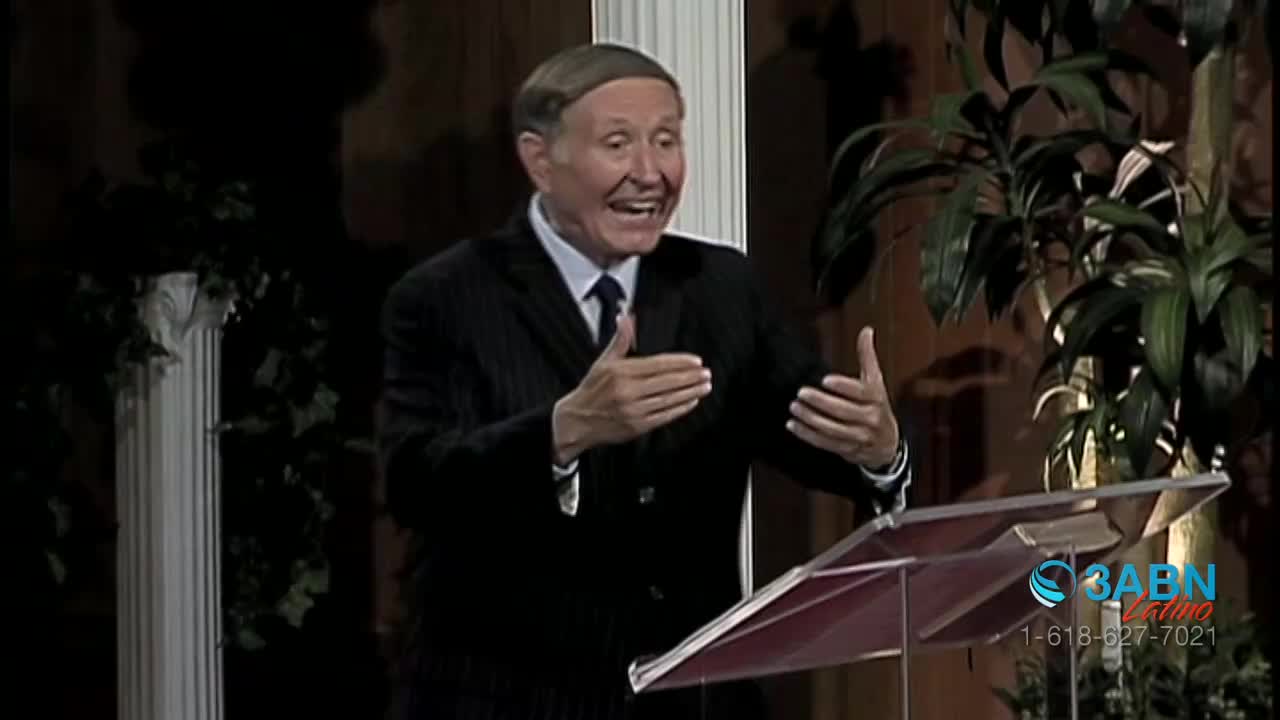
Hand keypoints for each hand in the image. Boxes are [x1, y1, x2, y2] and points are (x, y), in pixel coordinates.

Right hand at [552, 313, 711, 463]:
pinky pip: (664, 416)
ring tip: (705, 386)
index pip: (658, 364)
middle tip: (707, 373)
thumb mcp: (603, 361)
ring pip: (669, 399)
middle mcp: (628, 391)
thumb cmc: (592, 390)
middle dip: (691, 377)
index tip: (696, 361)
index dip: (680, 362)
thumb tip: (626, 318)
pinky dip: (680, 409)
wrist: (577, 420)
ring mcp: (633, 410)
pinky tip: (691, 402)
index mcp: (621, 372)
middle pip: (667, 382)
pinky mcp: (637, 427)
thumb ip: (620, 340)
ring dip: (690, 392)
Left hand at [786, 326, 899, 468]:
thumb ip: (867, 356)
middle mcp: (870, 418)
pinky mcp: (847, 449)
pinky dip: (807, 435)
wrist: (888, 444)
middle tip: (801, 393)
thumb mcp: (876, 381)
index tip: (825, 380)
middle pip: (844, 412)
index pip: (861, 393)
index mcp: (876, 398)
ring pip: (833, 429)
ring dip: (811, 420)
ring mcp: (859, 437)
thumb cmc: (878, 406)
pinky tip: (793, 425)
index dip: (843, 386)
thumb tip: (866, 330)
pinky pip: (825, 443)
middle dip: (821, 403)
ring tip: (795, 408)